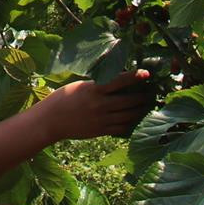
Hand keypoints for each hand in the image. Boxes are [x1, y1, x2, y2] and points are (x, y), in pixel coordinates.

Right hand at [37, 70, 153, 142]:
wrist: (51, 121)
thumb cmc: (63, 98)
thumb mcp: (80, 86)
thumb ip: (97, 85)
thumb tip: (115, 80)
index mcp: (94, 90)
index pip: (118, 81)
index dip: (134, 77)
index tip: (146, 73)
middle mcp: (100, 104)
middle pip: (128, 100)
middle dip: (143, 96)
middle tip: (152, 92)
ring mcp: (101, 119)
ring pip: (128, 115)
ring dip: (140, 110)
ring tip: (148, 105)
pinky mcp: (101, 131)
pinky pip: (122, 127)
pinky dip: (131, 123)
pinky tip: (136, 119)